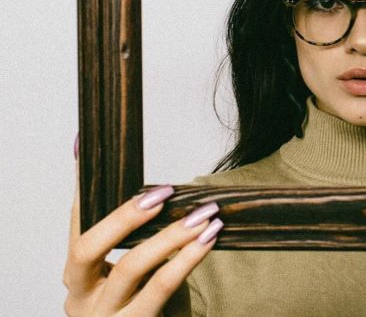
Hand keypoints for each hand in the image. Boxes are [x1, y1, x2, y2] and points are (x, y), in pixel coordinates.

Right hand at [63, 145, 222, 315]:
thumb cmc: (146, 304)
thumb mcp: (137, 269)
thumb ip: (138, 233)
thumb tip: (156, 187)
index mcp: (77, 276)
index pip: (76, 224)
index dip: (82, 188)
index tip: (86, 146)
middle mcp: (80, 298)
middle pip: (87, 248)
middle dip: (124, 216)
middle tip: (164, 193)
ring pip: (130, 267)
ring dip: (170, 236)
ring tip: (204, 214)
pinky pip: (160, 289)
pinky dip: (187, 260)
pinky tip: (208, 240)